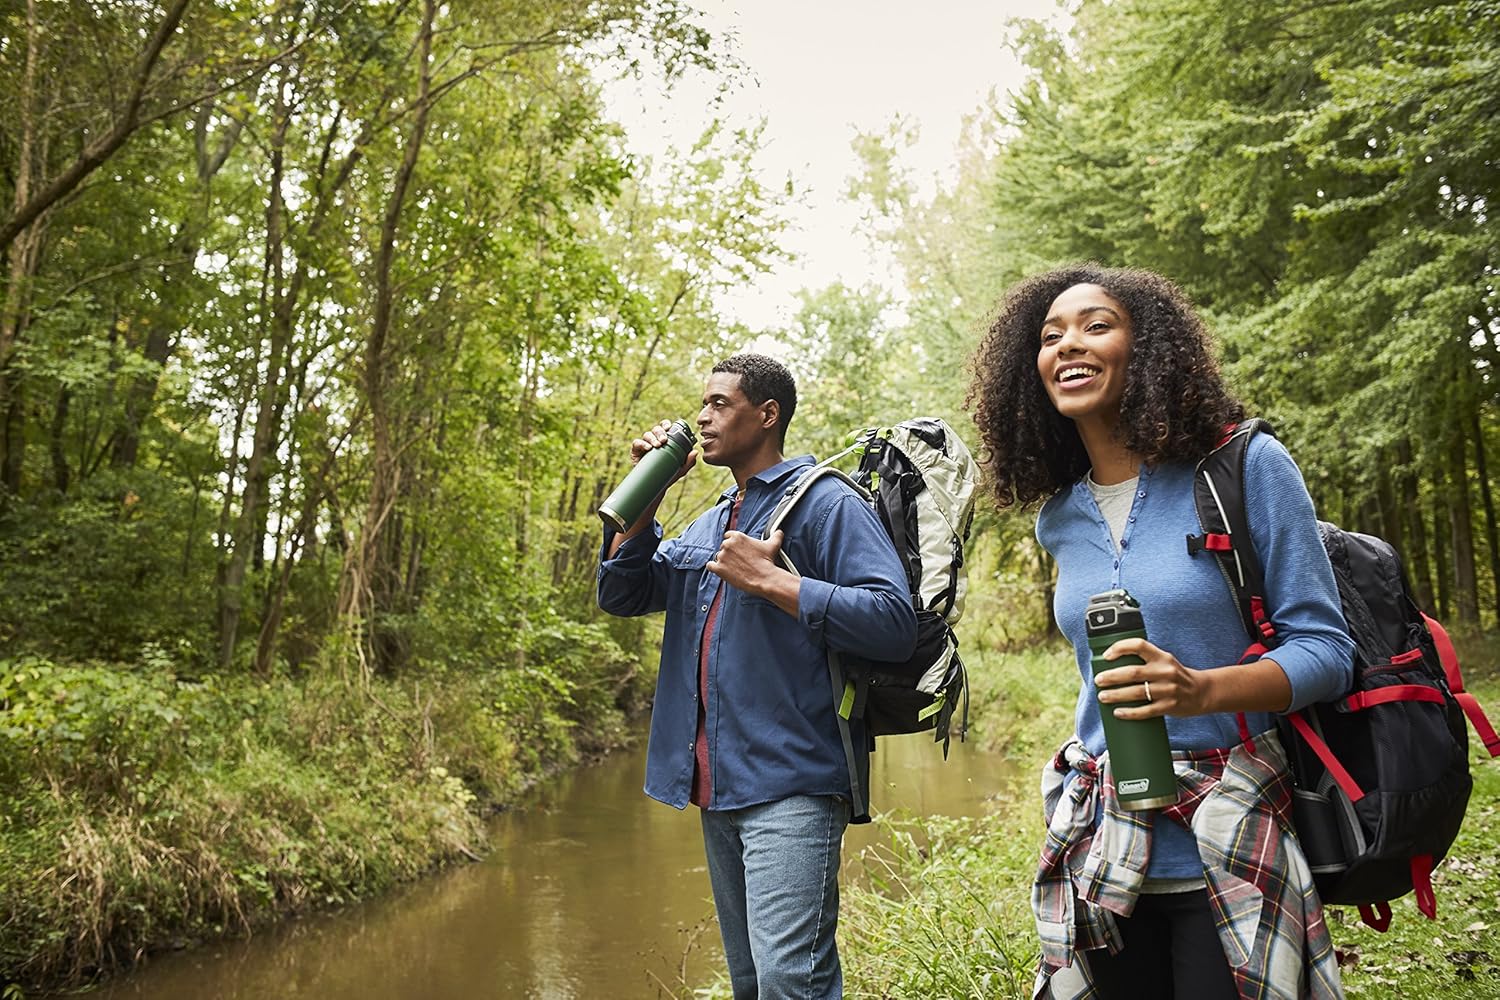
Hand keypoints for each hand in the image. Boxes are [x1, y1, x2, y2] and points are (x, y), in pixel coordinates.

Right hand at [630, 419, 696, 483]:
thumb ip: (689, 461)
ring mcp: (645, 445)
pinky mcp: (636, 451)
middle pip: (656, 429)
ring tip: (657, 446)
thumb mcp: (681, 469)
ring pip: (647, 434)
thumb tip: (695, 452)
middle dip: (660, 432)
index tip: (669, 428)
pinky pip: (637, 442)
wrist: (656, 487)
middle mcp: (655, 440)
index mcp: (665, 440)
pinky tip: (648, 448)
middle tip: (664, 440)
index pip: (665, 427)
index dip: (666, 424)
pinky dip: (642, 443)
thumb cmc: (669, 475)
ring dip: (652, 438)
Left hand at [707, 529, 785, 594]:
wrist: (764, 578)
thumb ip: (775, 535)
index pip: (728, 536)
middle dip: (729, 553)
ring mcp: (722, 556)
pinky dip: (714, 568)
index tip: (738, 550)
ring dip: (723, 562)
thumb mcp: (772, 545)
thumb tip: (779, 532)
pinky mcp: (718, 568)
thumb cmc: (767, 561)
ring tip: (733, 568)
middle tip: (738, 561)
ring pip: (718, 557)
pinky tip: (721, 571)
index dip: (733, 544)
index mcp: (737, 536)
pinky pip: (710, 566)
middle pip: (723, 547)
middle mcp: (727, 544)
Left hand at [1094, 637, 1212, 719]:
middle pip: (1133, 672)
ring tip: (1103, 696)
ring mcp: (1168, 690)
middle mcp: (1165, 671)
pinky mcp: (1169, 706)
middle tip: (1098, 680)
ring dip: (1116, 695)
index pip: (1139, 645)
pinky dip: (1130, 712)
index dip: (1120, 647)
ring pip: (1137, 692)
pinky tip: (1118, 712)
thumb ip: (1145, 660)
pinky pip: (1146, 711)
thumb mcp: (1165, 662)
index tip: (1106, 656)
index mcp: (1162, 657)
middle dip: (1112, 676)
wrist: (1203, 692)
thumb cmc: (1176, 676)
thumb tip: (1112, 665)